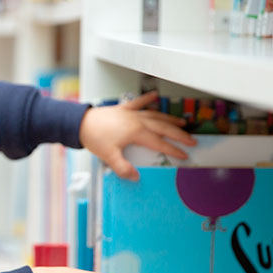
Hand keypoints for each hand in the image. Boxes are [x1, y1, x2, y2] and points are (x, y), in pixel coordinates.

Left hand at [78, 91, 196, 180]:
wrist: (80, 122)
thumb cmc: (94, 138)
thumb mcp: (108, 156)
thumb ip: (123, 167)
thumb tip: (135, 177)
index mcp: (136, 133)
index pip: (160, 143)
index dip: (174, 150)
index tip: (184, 155)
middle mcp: (137, 121)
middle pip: (163, 128)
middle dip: (179, 134)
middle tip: (191, 140)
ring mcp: (131, 113)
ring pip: (155, 115)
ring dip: (169, 119)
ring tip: (182, 122)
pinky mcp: (123, 109)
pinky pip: (138, 102)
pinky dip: (147, 98)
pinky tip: (155, 95)